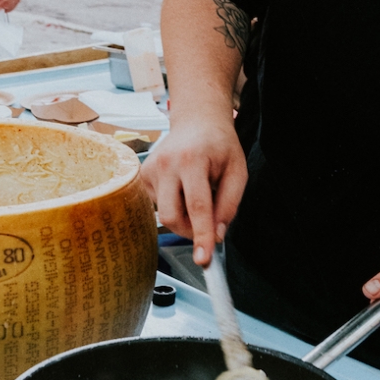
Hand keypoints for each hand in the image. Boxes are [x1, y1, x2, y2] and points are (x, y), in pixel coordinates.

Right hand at [141, 115, 247, 263]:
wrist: (197, 121)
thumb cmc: (219, 145)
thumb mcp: (237, 171)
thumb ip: (229, 205)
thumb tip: (217, 235)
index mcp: (192, 160)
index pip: (197, 207)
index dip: (202, 236)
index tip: (204, 258)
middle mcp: (166, 164)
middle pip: (172, 217)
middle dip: (191, 231)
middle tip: (208, 225)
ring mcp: (150, 169)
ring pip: (165, 215)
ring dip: (184, 216)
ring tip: (197, 192)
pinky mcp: (142, 176)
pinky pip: (158, 206)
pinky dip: (174, 205)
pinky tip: (182, 187)